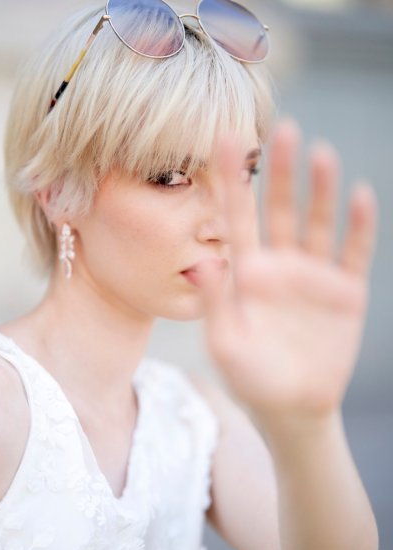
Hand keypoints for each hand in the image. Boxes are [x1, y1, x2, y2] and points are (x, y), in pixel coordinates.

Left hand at [199, 119, 377, 430]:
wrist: (293, 407)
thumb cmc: (251, 378)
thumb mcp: (226, 343)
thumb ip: (217, 302)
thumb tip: (201, 263)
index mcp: (247, 272)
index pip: (238, 217)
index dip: (231, 181)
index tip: (224, 139)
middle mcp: (280, 265)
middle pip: (281, 209)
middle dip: (281, 172)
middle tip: (282, 129)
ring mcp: (314, 275)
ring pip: (318, 222)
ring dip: (321, 189)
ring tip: (322, 153)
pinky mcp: (345, 290)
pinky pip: (353, 252)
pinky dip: (359, 226)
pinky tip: (361, 196)